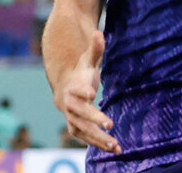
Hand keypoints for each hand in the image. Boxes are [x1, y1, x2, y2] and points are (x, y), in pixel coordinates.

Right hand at [55, 30, 120, 153]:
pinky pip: (86, 139)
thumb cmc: (81, 72)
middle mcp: (70, 104)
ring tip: (116, 144)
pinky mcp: (77, 128)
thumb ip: (95, 48)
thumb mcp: (88, 59)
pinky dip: (99, 144)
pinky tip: (115, 149)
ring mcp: (72, 118)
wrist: (66, 88)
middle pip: (81, 113)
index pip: (77, 89)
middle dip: (95, 119)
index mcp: (74, 86)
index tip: (92, 93)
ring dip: (98, 138)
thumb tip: (99, 32)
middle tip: (110, 124)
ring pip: (83, 130)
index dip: (83, 90)